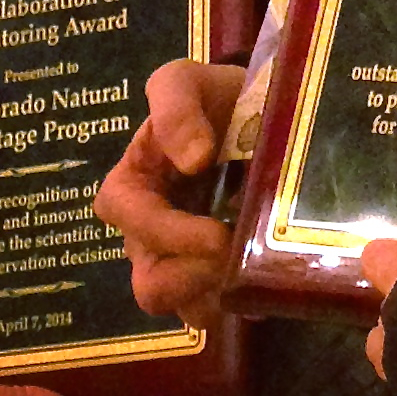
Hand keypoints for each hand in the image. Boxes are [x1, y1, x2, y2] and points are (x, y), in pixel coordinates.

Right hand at [93, 60, 243, 327]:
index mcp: (132, 189)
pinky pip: (218, 313)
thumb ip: (175, 108)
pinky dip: (242, 303)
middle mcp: (150, 236)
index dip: (168, 233)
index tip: (216, 235)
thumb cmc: (214, 99)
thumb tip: (192, 158)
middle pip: (151, 284)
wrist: (263, 112)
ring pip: (185, 308)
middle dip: (193, 278)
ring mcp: (183, 263)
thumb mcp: (186, 82)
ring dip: (219, 296)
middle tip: (237, 257)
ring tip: (254, 271)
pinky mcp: (217, 280)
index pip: (128, 220)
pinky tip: (267, 278)